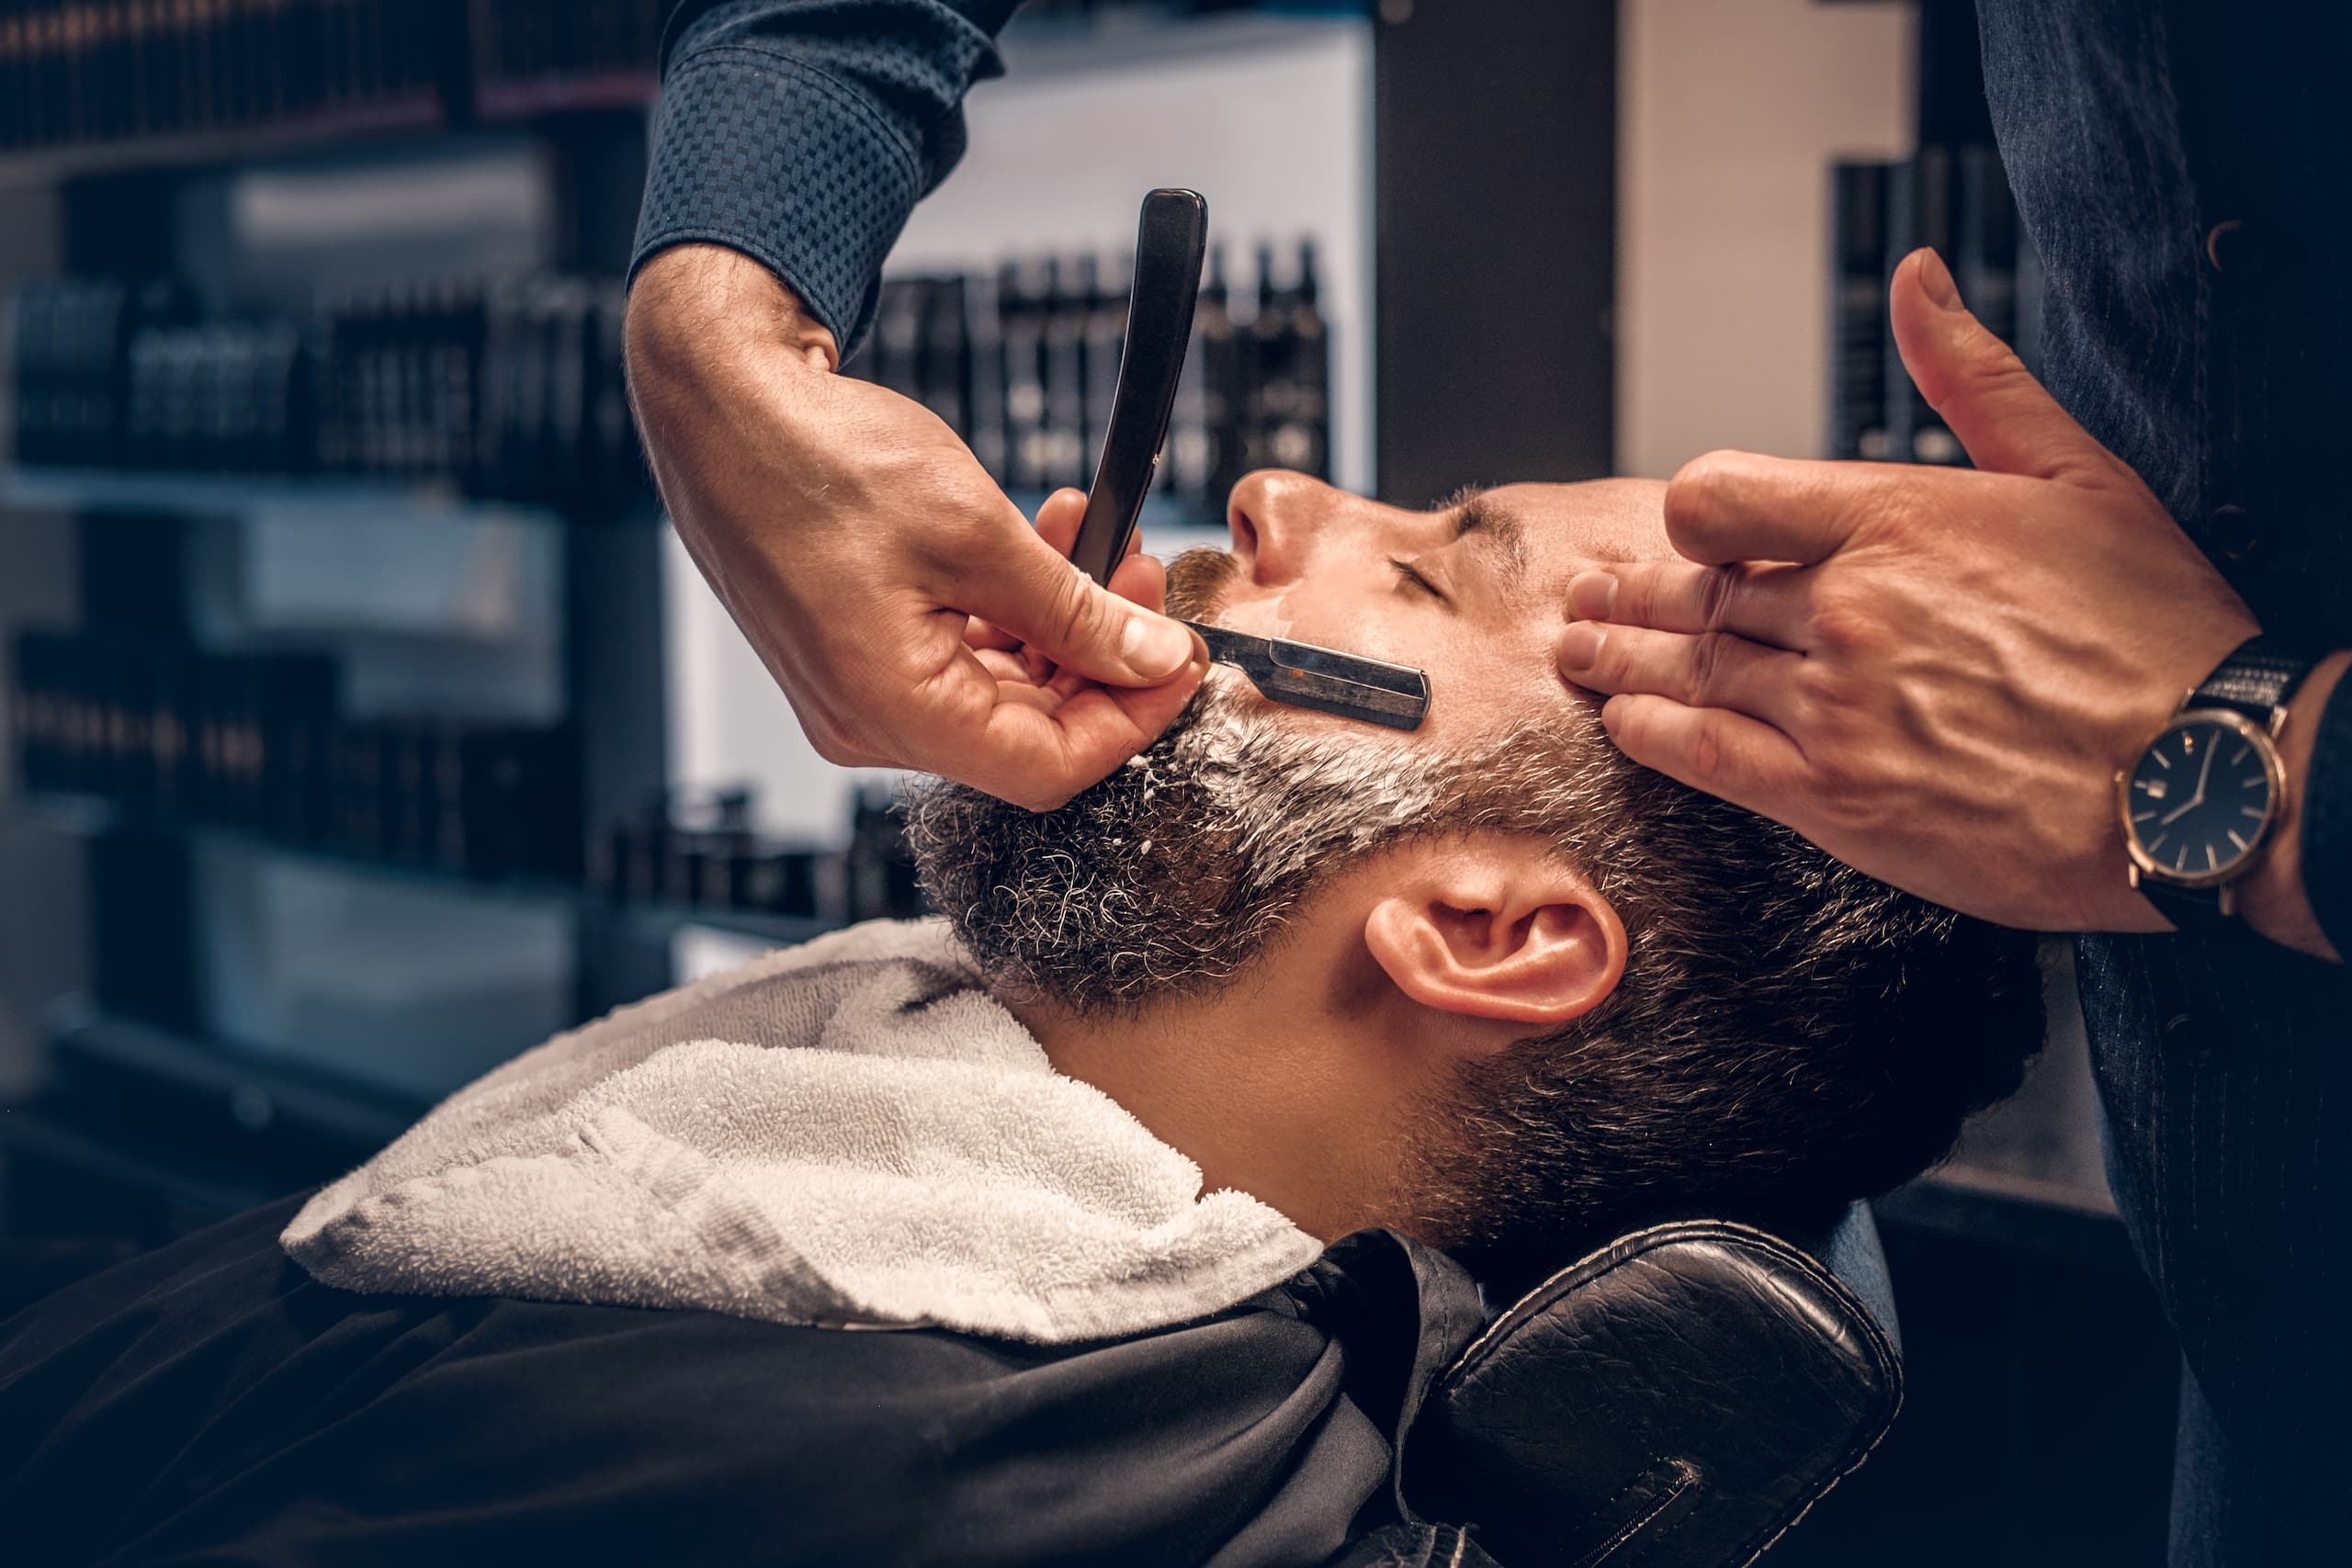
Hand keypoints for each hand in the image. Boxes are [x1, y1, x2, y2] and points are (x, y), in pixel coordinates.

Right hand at [626, 245, 1206, 811]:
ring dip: (1060, 624)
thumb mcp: (978, 534)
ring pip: (997, 692)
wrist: (720, 403)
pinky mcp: (853, 652)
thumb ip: (1076, 612)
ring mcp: (856, 692)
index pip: (1050, 767)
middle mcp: (868, 722)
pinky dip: (1008, 612)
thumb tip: (1153, 658)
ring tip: (1093, 535)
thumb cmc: (821, 460)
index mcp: (892, 712)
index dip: (1134, 717)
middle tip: (1143, 571)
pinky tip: (1039, 546)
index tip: (1182, 656)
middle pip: (1027, 733)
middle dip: (1102, 657)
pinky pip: (955, 659)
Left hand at [1556, 245, 2336, 955]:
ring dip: (1623, 656)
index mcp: (1894, 520)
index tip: (1685, 530)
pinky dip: (1653, 733)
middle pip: (1701, 591)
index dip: (1694, 515)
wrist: (2200, 779)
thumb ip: (1973, 377)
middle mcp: (1846, 609)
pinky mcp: (1834, 800)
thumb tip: (1917, 281)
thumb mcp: (2076, 472)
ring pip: (1692, 668)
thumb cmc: (2156, 631)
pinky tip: (1623, 720)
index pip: (1724, 497)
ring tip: (1581, 648)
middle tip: (1592, 594)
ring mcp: (1832, 707)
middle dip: (1636, 592)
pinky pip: (1707, 755)